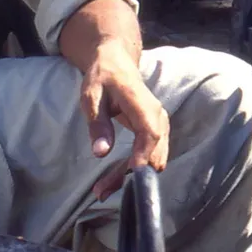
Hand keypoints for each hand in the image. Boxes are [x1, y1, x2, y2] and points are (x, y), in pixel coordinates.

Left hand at [79, 38, 170, 200]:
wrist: (116, 61)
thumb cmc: (102, 77)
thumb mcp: (91, 96)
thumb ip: (98, 123)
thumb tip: (101, 153)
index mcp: (141, 102)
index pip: (150, 132)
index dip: (143, 155)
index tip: (130, 173)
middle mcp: (157, 115)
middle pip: (154, 150)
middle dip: (132, 174)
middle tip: (102, 190)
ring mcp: (159, 124)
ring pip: (154, 157)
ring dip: (132, 175)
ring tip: (103, 189)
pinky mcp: (156, 131)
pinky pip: (151, 154)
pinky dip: (135, 169)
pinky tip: (114, 179)